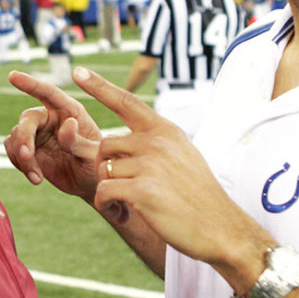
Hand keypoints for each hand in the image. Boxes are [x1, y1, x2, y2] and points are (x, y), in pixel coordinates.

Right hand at [5, 70, 102, 201]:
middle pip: (27, 118)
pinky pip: (12, 149)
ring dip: (22, 157)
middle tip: (27, 156)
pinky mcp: (28, 148)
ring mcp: (38, 133)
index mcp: (70, 110)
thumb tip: (67, 124)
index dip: (30, 83)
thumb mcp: (93, 155)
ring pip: (16, 136)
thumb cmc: (97, 165)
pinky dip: (19, 164)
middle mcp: (51, 117)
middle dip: (24, 137)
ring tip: (37, 177)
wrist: (88, 184)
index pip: (48, 92)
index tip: (12, 76)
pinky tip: (35, 177)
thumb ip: (79, 141)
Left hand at [74, 67, 266, 268]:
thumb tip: (119, 144)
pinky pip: (103, 191)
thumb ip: (152, 145)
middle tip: (120, 187)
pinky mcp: (141, 189)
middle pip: (105, 144)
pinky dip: (105, 204)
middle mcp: (157, 142)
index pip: (126, 101)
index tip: (78, 70)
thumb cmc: (198, 197)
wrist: (220, 228)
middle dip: (105, 167)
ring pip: (103, 169)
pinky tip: (119, 211)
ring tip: (125, 202)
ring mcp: (149, 164)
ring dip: (107, 188)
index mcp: (165, 131)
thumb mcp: (181, 157)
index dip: (99, 86)